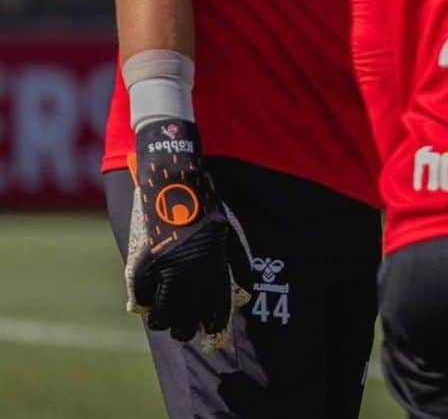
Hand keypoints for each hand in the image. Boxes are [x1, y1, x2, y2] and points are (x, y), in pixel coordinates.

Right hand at [125, 118, 251, 350]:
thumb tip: (243, 297)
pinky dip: (143, 301)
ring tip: (166, 314)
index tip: (213, 339)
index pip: (216, 309)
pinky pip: (139, 298)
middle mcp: (190, 268)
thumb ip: (237, 264)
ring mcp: (164, 266)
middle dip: (187, 328)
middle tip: (185, 325)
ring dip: (164, 319)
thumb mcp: (228, 229)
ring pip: (161, 318)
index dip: (215, 328)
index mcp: (214, 260)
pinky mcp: (140, 261)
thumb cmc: (205, 200)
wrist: (173, 173)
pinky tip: (149, 295)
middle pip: (186, 321)